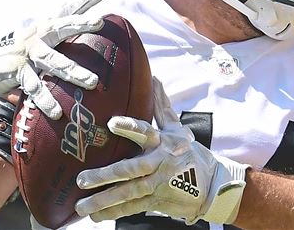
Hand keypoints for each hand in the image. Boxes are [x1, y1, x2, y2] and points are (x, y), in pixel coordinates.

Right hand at [0, 0, 106, 118]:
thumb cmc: (20, 57)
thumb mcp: (40, 44)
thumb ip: (60, 40)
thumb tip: (88, 35)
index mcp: (44, 27)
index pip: (67, 10)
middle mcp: (36, 36)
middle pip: (62, 27)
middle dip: (81, 23)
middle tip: (100, 21)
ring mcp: (26, 53)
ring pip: (54, 62)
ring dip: (74, 73)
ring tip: (93, 82)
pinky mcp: (16, 71)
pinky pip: (35, 88)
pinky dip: (46, 101)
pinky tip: (57, 111)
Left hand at [75, 77, 248, 224]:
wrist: (212, 186)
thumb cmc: (190, 153)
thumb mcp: (178, 129)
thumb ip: (162, 106)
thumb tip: (154, 78)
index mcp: (165, 142)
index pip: (146, 132)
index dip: (130, 127)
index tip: (112, 122)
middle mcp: (160, 163)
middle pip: (131, 169)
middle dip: (105, 175)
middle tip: (82, 178)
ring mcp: (158, 184)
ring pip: (128, 193)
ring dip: (104, 200)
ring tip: (81, 205)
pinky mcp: (157, 201)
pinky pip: (132, 208)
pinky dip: (114, 212)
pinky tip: (96, 216)